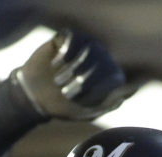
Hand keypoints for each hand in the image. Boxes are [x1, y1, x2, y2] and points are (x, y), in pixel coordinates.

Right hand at [13, 30, 132, 120]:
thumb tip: (124, 95)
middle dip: (82, 81)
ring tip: (58, 82)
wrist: (36, 96)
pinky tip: (55, 65)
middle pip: (101, 63)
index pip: (113, 77)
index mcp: (108, 76)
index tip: (80, 100)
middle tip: (66, 94)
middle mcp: (100, 58)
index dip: (98, 90)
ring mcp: (85, 47)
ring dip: (72, 69)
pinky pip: (73, 38)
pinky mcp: (68, 39)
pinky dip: (65, 52)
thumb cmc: (64, 106)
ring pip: (88, 50)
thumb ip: (106, 105)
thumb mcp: (85, 112)